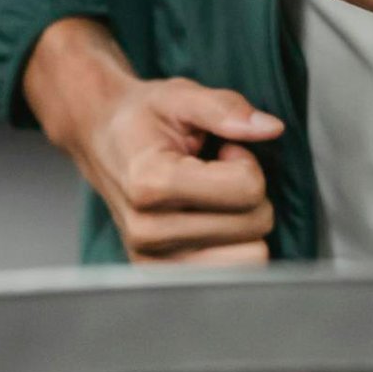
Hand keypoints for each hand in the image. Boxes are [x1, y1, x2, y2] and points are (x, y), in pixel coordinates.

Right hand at [23, 17, 283, 264]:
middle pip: (255, 224)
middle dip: (249, 191)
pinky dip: (233, 244)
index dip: (246, 160)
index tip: (223, 150)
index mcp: (150, 183)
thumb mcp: (181, 95)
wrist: (101, 140)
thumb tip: (271, 128)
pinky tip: (207, 218)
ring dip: (242, 220)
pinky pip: (233, 273)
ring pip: (251, 256)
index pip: (247, 189)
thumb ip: (226, 108)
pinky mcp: (161, 275)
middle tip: (215, 171)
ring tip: (210, 196)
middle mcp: (147, 230)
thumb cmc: (143, 118)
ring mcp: (152, 260)